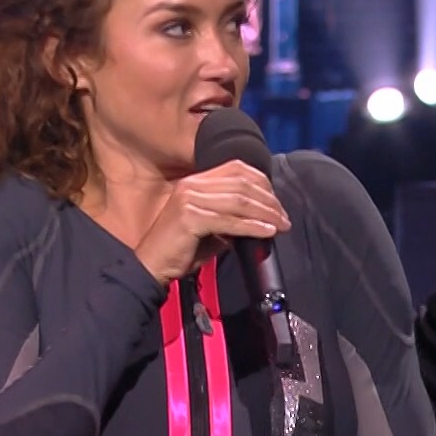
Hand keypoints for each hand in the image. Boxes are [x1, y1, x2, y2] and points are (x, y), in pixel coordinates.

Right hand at [134, 160, 290, 287]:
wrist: (150, 266)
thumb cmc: (180, 249)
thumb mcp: (208, 226)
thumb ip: (230, 216)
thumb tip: (261, 218)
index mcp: (195, 181)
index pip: (236, 169)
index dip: (262, 183)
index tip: (277, 203)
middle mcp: (191, 185)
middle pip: (242, 183)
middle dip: (269, 200)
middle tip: (284, 217)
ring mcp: (189, 199)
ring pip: (239, 200)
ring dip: (265, 213)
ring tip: (281, 225)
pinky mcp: (189, 218)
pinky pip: (229, 220)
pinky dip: (252, 226)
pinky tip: (267, 232)